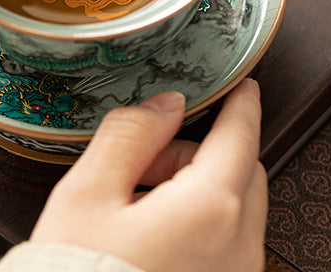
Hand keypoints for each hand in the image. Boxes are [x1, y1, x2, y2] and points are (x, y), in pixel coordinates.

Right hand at [32, 79, 267, 271]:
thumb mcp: (89, 193)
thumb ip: (131, 133)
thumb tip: (166, 103)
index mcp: (210, 209)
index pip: (240, 134)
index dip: (240, 102)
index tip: (239, 84)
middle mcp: (237, 246)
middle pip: (241, 168)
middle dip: (199, 150)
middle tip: (144, 164)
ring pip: (235, 205)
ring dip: (198, 187)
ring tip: (138, 205)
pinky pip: (227, 240)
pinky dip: (200, 221)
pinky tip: (150, 233)